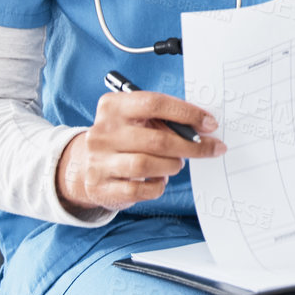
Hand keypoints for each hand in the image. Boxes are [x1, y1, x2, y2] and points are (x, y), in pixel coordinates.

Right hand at [56, 90, 225, 213]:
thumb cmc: (124, 138)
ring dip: (172, 165)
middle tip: (211, 148)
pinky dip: (157, 186)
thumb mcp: (137, 120)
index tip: (210, 124)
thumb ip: (165, 120)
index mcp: (113, 107)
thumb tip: (205, 127)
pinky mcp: (101, 187)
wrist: (83, 166)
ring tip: (176, 164)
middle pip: (156, 139)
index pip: (154, 104)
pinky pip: (139, 190)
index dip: (187, 113)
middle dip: (191, 146)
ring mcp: (98, 161)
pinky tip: (159, 180)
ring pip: (147, 165)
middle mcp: (102, 132)